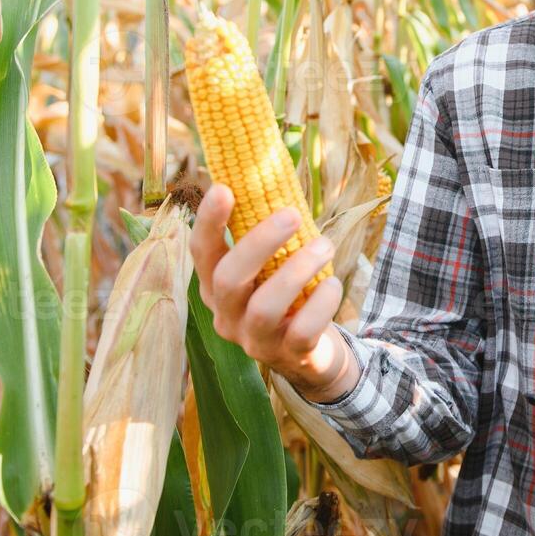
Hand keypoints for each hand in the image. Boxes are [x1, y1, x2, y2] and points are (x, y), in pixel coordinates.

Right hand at [188, 184, 357, 402]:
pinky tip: (333, 285)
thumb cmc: (289, 293)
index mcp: (216, 286)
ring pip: (264, 307)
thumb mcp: (271, 266)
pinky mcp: (289, 357)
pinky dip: (320, 303)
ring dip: (297, 270)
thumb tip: (274, 178)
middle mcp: (226, 315)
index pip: (201, 252)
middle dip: (259, 242)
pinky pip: (301, 331)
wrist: (312, 352)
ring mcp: (254, 340)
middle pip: (228, 279)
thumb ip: (266, 234)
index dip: (208, 221)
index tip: (224, 188)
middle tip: (292, 214)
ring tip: (325, 246)